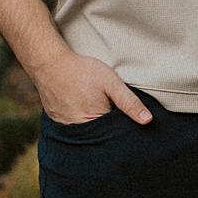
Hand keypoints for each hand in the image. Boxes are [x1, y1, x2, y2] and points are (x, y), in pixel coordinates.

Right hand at [32, 48, 151, 125]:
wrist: (49, 63)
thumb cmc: (83, 71)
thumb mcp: (111, 83)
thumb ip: (129, 102)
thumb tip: (147, 121)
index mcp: (93, 122)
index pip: (114, 133)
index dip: (122, 126)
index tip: (126, 117)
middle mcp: (77, 129)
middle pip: (100, 134)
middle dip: (109, 125)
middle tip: (108, 105)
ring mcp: (64, 126)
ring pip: (87, 129)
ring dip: (94, 121)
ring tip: (93, 103)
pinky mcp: (56, 120)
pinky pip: (73, 124)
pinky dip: (81, 118)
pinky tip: (82, 105)